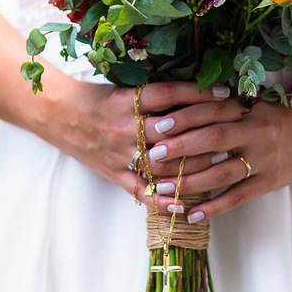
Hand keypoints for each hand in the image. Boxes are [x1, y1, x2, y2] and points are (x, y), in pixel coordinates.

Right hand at [41, 79, 250, 213]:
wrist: (58, 114)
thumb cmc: (97, 98)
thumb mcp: (124, 87)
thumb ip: (155, 93)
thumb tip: (197, 89)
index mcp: (128, 100)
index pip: (171, 95)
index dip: (200, 94)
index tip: (226, 93)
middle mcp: (125, 126)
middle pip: (173, 131)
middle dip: (205, 130)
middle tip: (233, 130)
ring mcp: (119, 153)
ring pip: (163, 164)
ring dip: (194, 165)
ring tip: (221, 161)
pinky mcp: (113, 173)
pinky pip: (140, 191)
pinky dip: (163, 200)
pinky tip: (185, 203)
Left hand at [144, 96, 291, 222]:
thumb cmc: (269, 115)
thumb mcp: (248, 104)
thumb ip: (220, 108)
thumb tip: (176, 109)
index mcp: (248, 110)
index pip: (212, 111)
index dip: (185, 117)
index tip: (161, 125)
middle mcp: (256, 133)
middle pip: (214, 140)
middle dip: (182, 148)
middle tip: (155, 156)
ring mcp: (264, 159)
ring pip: (222, 173)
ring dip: (190, 183)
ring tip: (163, 190)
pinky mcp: (270, 182)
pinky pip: (238, 197)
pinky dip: (214, 207)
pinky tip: (192, 215)